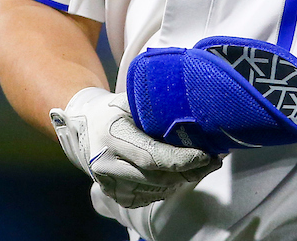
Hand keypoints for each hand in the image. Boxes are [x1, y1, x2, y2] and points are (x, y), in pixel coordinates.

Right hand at [50, 87, 221, 208]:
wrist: (83, 125)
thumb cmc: (116, 109)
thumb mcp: (132, 99)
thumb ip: (157, 105)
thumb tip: (196, 106)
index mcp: (113, 134)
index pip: (152, 155)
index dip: (182, 159)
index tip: (206, 155)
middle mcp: (107, 162)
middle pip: (156, 177)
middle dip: (189, 172)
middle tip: (213, 162)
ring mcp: (107, 181)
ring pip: (153, 190)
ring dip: (180, 181)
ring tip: (201, 168)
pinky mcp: (110, 192)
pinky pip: (144, 198)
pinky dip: (165, 189)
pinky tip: (177, 176)